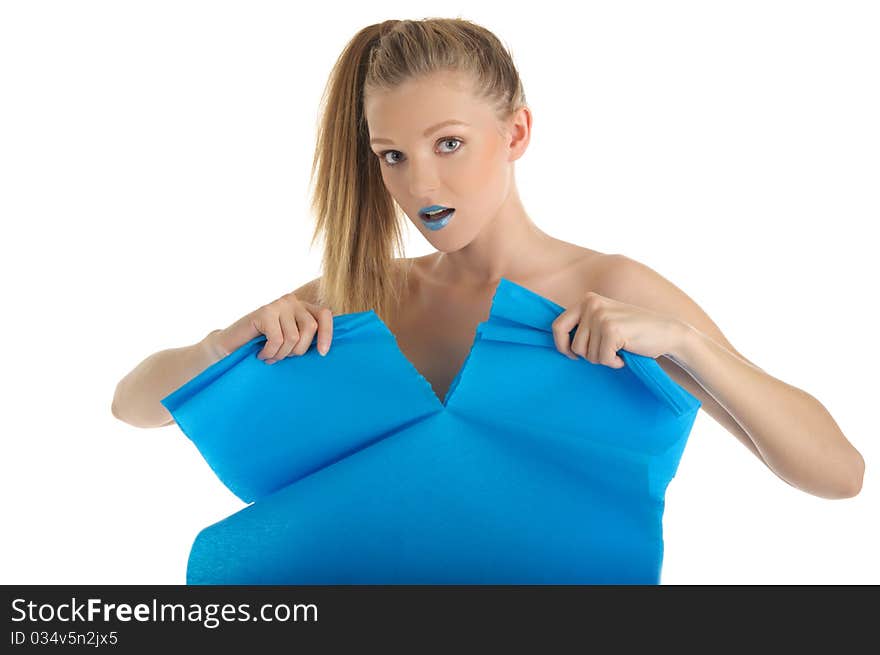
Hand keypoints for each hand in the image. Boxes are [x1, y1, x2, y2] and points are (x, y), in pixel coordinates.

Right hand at [210, 293, 333, 363]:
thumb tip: (327, 350)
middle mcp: (292, 301)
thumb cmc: (264, 347)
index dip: (327, 334)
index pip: (325, 315)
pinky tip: (261, 354)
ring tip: (270, 355)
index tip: (322, 354)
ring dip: (281, 354)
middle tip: (283, 356)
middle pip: (310, 327)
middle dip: (298, 350)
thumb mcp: (290, 342)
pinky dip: (270, 353)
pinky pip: (277, 340)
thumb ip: (306, 339)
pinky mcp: (264, 312)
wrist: (231, 347)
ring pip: (293, 337)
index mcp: (302, 307)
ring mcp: (278, 304)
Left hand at [551, 291, 684, 367]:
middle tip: (608, 352)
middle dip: (590, 356)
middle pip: (574, 345)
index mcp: (587, 300)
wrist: (667, 332)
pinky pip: (603, 359)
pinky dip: (615, 362)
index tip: (572, 356)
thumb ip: (584, 325)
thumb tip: (559, 345)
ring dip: (605, 359)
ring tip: (620, 350)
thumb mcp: (604, 320)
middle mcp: (591, 304)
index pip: (557, 326)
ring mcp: (601, 316)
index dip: (562, 345)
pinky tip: (626, 354)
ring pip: (588, 355)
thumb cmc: (634, 331)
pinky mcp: (612, 330)